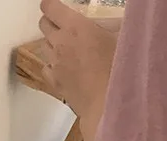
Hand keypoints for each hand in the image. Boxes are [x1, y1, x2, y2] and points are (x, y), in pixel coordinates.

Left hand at [39, 0, 117, 119]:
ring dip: (52, 44)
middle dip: (51, 22)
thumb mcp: (122, 39)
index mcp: (75, 26)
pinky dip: (52, 65)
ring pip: (44, 46)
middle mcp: (60, 42)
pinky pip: (46, 68)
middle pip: (44, 25)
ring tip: (65, 49)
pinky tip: (62, 68)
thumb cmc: (119, 69)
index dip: (51, 5)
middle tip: (63, 27)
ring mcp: (56, 64)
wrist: (108, 104)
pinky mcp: (55, 83)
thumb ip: (114, 27)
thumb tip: (116, 23)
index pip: (51, 7)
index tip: (55, 6)